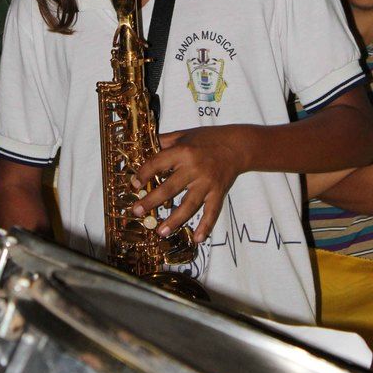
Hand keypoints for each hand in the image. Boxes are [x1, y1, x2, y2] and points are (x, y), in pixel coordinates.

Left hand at [131, 126, 250, 243]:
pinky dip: (206, 226)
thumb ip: (164, 141)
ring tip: (160, 231)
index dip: (144, 174)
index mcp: (183, 152)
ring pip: (189, 205)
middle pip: (169, 188)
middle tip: (137, 212)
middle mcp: (194, 168)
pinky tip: (197, 239)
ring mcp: (207, 183)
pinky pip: (212, 212)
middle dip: (151, 201)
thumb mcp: (184, 134)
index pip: (158, 163)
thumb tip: (143, 145)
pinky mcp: (219, 193)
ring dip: (174, 220)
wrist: (238, 145)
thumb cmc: (208, 138)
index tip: (134, 184)